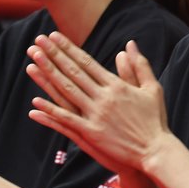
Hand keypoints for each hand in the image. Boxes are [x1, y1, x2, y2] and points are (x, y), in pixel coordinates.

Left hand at [26, 34, 168, 173]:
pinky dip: (51, 111)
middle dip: (53, 55)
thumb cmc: (154, 120)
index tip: (54, 36)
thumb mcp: (152, 88)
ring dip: (48, 75)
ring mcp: (96, 115)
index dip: (68, 49)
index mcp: (116, 85)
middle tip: (37, 41)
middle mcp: (104, 97)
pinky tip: (35, 103)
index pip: (87, 62)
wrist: (156, 150)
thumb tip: (129, 45)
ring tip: (33, 61)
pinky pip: (67, 120)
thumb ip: (138, 66)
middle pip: (73, 72)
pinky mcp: (92, 133)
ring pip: (67, 91)